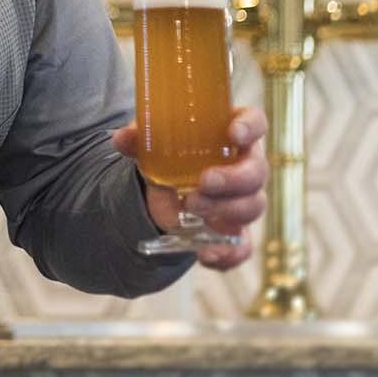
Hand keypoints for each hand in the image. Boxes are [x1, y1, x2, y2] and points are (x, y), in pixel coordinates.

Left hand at [111, 106, 268, 269]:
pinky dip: (227, 253)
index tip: (233, 133)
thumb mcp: (153, 143)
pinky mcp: (235, 231)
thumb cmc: (170, 154)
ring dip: (224, 209)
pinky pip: (242, 247)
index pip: (255, 122)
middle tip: (203, 183)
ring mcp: (243, 200)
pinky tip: (206, 253)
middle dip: (232, 179)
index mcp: (231, 135)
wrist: (164, 191)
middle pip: (256, 172)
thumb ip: (139, 138)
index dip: (250, 127)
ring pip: (252, 207)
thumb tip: (121, 138)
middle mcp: (245, 166)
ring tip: (191, 206)